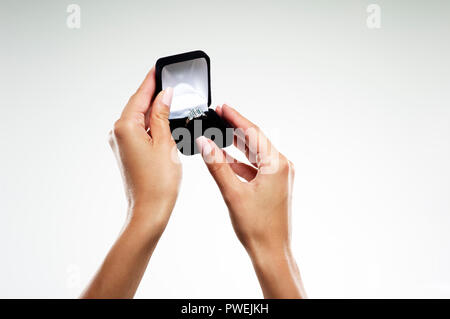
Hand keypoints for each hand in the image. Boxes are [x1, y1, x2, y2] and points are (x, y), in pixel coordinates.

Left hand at [109, 68, 180, 235]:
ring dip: (154, 111)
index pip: (140, 96)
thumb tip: (165, 95)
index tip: (159, 68)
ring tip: (171, 101)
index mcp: (125, 127)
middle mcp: (118, 133)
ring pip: (139, 119)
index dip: (151, 81)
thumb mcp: (165, 142)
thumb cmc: (158, 183)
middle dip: (154, 95)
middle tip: (169, 82)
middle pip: (138, 106)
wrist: (149, 211)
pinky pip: (139, 131)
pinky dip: (152, 125)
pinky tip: (165, 122)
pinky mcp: (126, 153)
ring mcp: (121, 144)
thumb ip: (162, 115)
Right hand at [196, 104, 305, 297]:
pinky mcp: (274, 185)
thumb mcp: (232, 192)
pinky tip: (226, 159)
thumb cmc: (257, 227)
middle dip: (236, 129)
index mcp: (276, 165)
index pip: (253, 133)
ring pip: (255, 154)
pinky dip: (241, 163)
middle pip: (255, 141)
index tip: (223, 107)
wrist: (272, 252)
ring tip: (219, 134)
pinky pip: (255, 168)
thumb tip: (205, 143)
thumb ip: (217, 165)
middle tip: (218, 116)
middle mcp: (282, 167)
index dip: (236, 118)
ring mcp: (279, 177)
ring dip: (237, 146)